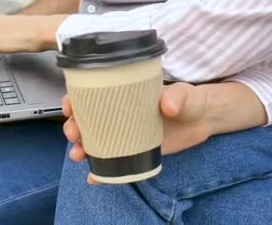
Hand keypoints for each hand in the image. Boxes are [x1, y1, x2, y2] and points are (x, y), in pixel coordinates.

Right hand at [62, 82, 210, 183]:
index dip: (75, 99)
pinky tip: (93, 178)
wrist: (202, 120)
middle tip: (74, 134)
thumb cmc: (188, 100)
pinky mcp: (133, 152)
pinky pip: (112, 163)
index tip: (69, 105)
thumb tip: (167, 106)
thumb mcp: (183, 95)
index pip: (92, 94)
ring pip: (94, 141)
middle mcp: (118, 114)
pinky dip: (100, 172)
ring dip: (80, 148)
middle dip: (73, 127)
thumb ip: (176, 98)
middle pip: (86, 120)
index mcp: (123, 95)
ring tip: (78, 154)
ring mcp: (124, 134)